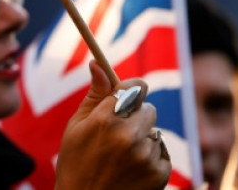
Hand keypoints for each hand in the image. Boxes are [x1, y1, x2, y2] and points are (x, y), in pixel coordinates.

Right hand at [54, 60, 171, 189]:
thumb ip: (94, 95)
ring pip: (155, 131)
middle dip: (135, 116)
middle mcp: (128, 135)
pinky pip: (161, 152)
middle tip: (118, 133)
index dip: (132, 89)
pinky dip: (151, 158)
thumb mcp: (76, 127)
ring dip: (142, 138)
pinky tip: (132, 168)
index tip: (129, 93)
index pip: (135, 87)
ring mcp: (145, 155)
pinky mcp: (159, 174)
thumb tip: (97, 63)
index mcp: (105, 120)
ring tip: (122, 156)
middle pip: (148, 108)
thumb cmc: (75, 163)